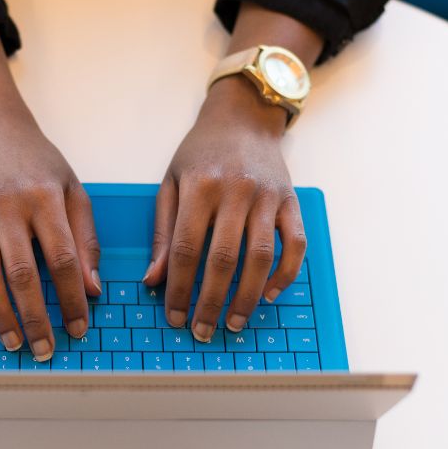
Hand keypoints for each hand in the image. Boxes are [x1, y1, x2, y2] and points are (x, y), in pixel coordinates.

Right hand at [0, 30, 100, 361]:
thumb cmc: (38, 162)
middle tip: (46, 348)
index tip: (79, 327)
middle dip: (36, 316)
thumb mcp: (73, 190)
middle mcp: (9, 208)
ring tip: (13, 342)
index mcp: (45, 199)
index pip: (63, 258)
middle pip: (22, 272)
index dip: (72, 297)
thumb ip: (86, 238)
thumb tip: (92, 288)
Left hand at [143, 76, 306, 339]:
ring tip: (234, 322)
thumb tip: (152, 281)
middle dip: (211, 301)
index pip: (185, 248)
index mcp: (199, 186)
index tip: (174, 317)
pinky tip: (270, 294)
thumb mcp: (171, 183)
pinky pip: (294, 244)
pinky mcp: (291, 201)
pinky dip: (285, 273)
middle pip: (223, 259)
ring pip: (261, 257)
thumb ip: (162, 232)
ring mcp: (267, 197)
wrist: (243, 117)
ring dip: (248, 296)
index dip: (179, 288)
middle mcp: (235, 191)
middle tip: (203, 330)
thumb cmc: (201, 152)